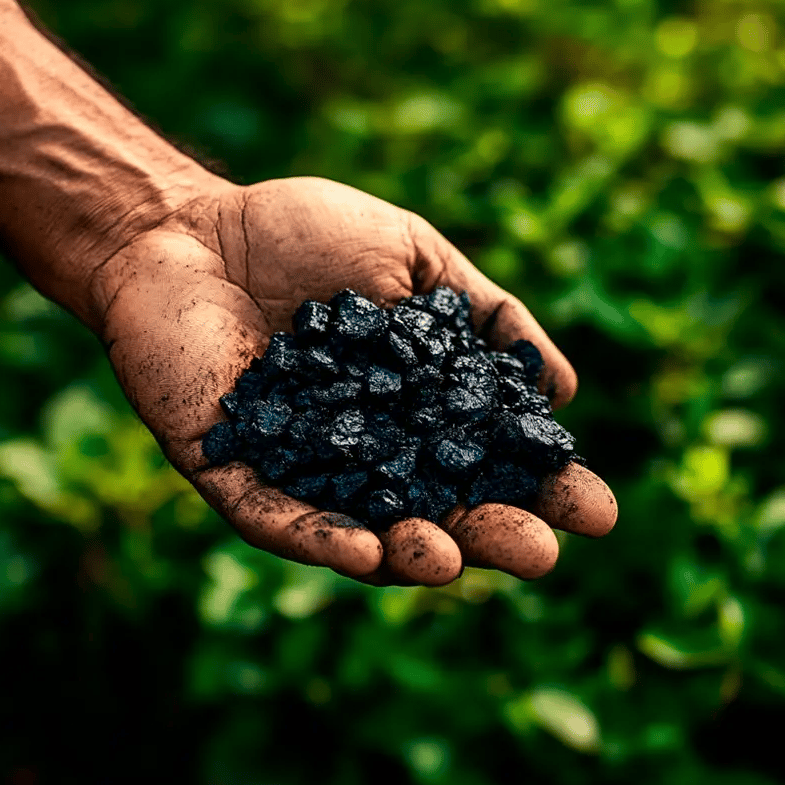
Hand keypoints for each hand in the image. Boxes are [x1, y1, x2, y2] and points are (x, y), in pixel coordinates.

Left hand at [95, 176, 616, 584]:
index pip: (490, 460)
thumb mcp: (413, 256)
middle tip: (538, 555)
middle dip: (490, 536)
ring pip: (364, 532)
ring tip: (452, 560)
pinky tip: (366, 552)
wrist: (187, 225)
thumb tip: (564, 391)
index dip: (543, 488)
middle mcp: (366, 453)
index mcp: (413, 409)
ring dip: (412, 554)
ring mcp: (299, 469)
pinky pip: (276, 518)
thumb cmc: (300, 235)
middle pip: (439, 510)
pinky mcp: (233, 471)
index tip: (597, 511)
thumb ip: (484, 315)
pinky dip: (320, 538)